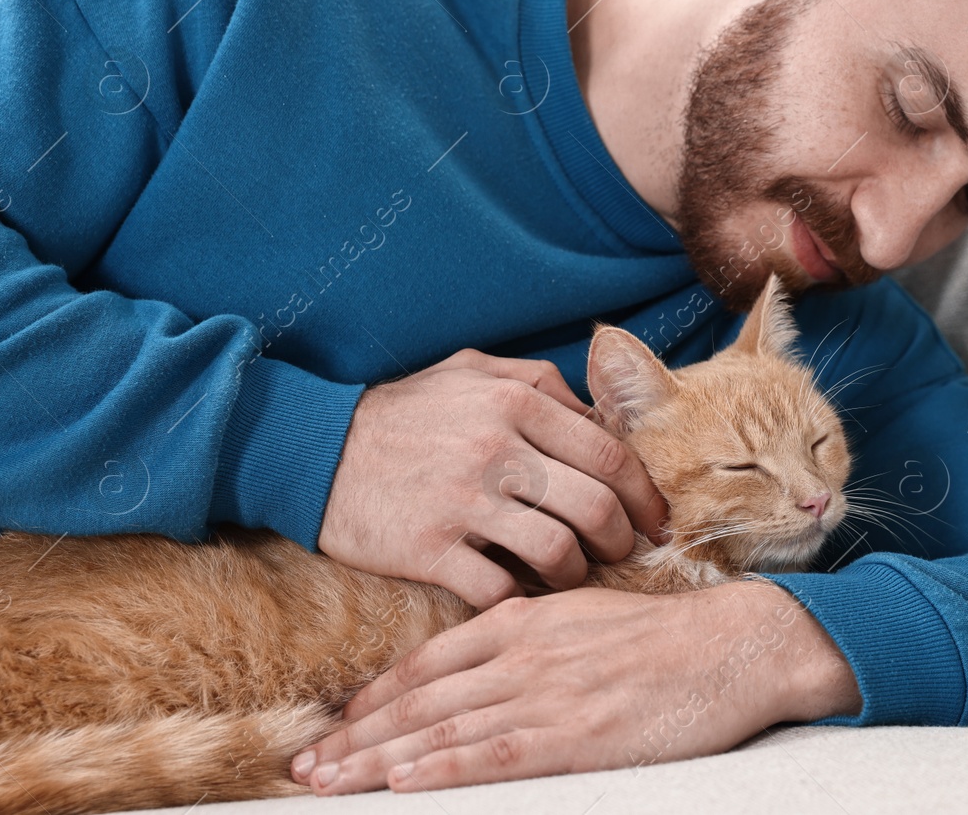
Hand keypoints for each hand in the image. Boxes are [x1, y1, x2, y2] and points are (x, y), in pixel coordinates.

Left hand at [288, 579, 862, 793]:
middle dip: (356, 735)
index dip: (377, 694)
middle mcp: (524, 653)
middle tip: (303, 763)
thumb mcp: (589, 616)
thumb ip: (534, 633)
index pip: (429, 659)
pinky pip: (495, 753)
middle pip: (421, 698)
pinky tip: (402, 782)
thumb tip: (490, 655)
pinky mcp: (578, 734)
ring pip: (443, 728)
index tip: (335, 721)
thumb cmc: (671, 634)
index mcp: (526, 620)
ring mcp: (548, 693)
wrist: (736, 643)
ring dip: (377, 758)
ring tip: (326, 781)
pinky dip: (443, 767)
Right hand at [319, 348, 670, 606]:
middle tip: (624, 553)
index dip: (645, 495)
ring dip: (579, 574)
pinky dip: (522, 597)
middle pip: (596, 507)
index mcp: (515, 400)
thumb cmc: (404, 411)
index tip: (655, 519)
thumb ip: (541, 384)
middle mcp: (496, 448)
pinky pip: (500, 588)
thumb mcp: (473, 371)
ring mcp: (462, 501)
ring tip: (574, 574)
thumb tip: (602, 416)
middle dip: (623, 540)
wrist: (312, 448)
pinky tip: (523, 592)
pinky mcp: (429, 549)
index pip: (611, 453)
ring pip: (559, 553)